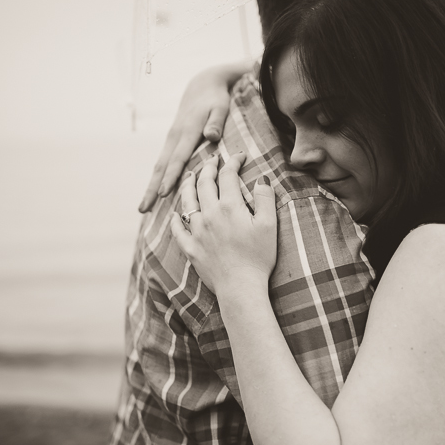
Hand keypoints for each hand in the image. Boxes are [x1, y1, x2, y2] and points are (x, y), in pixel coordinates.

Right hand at [138, 64, 242, 212]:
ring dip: (150, 186)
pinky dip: (156, 178)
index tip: (162, 194)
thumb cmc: (216, 99)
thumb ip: (216, 122)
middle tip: (143, 209)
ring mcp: (171, 139)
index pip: (178, 158)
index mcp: (187, 132)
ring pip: (159, 166)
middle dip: (151, 189)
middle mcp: (174, 137)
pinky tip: (154, 193)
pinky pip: (162, 163)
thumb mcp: (221, 107)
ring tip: (143, 208)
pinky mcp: (171, 141)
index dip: (171, 177)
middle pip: (161, 167)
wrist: (203, 84)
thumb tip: (211, 135)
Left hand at [170, 152, 276, 295]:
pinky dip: (176, 219)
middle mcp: (209, 214)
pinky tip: (175, 213)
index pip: (228, 175)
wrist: (240, 287)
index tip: (239, 156)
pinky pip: (178, 230)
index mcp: (230, 206)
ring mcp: (197, 231)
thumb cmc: (259, 257)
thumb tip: (261, 177)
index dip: (233, 162)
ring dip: (188, 185)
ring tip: (189, 176)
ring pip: (187, 201)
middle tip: (212, 159)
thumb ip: (265, 197)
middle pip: (204, 183)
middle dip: (208, 167)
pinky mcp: (191, 248)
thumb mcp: (269, 225)